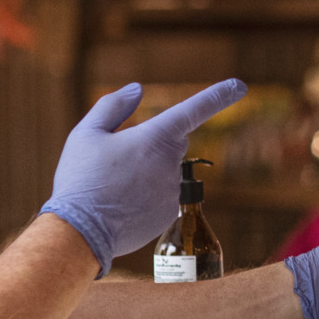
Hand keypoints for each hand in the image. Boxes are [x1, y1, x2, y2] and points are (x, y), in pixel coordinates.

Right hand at [42, 80, 248, 274]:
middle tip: (117, 160)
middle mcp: (171, 163)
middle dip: (152, 145)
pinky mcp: (170, 213)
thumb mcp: (86, 133)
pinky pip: (163, 196)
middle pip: (173, 143)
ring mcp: (174, 191)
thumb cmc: (81, 179)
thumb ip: (113, 106)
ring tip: (114, 188)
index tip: (239, 85)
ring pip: (166, 171)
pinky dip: (147, 197)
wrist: (79, 233)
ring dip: (148, 173)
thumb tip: (137, 90)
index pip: (194, 109)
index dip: (218, 95)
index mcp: (155, 137)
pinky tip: (122, 205)